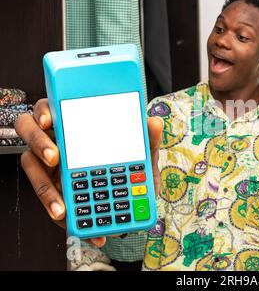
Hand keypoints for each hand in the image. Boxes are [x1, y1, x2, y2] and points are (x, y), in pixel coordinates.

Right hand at [14, 99, 163, 246]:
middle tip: (54, 157)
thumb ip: (147, 140)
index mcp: (76, 125)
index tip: (48, 120)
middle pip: (30, 130)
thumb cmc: (131, 172)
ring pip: (31, 167)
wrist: (132, 205)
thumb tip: (154, 122)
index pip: (52, 109)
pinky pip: (47, 199)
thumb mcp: (142, 158)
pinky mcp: (52, 190)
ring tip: (62, 207)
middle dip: (38, 142)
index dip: (44, 111)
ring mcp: (50, 165)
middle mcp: (58, 141)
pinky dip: (62, 213)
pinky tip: (77, 222)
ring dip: (44, 187)